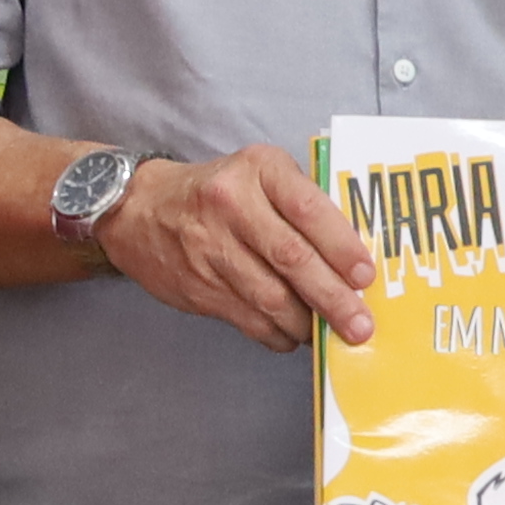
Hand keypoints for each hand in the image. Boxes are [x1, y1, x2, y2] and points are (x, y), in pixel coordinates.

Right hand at [103, 150, 374, 352]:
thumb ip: (303, 205)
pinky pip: (249, 319)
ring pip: (271, 297)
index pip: (308, 208)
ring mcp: (210, 247)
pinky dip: (278, 333)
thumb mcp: (260, 175)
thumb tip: (352, 260)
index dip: (341, 246)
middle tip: (360, 325)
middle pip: (292, 259)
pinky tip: (294, 335)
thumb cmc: (218, 192)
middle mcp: (232, 204)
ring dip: (307, 323)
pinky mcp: (199, 285)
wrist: (140, 209)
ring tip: (331, 333)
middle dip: (333, 299)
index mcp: (258, 169)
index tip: (365, 276)